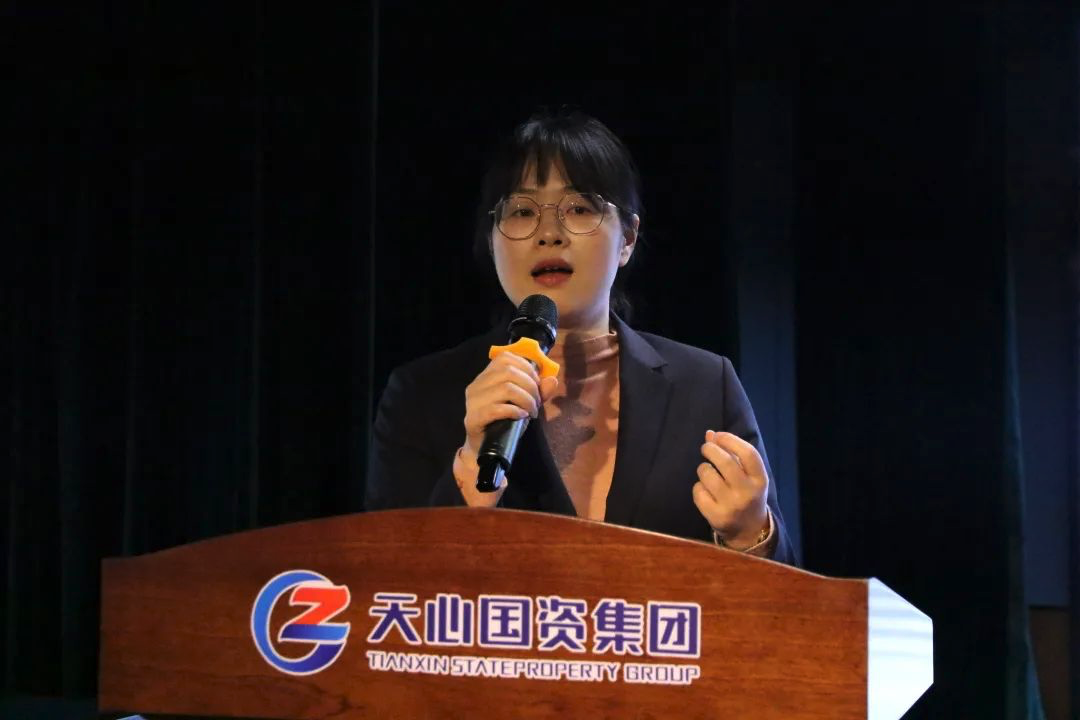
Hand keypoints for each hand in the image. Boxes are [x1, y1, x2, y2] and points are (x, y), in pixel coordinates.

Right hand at [454, 351, 558, 505]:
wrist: (484, 450)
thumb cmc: (504, 423)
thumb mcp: (524, 404)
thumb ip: (538, 391)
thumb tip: (552, 380)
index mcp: (486, 377)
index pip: (506, 358)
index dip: (527, 368)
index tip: (537, 385)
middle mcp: (476, 385)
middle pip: (508, 371)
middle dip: (530, 386)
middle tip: (536, 403)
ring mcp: (472, 402)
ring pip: (506, 388)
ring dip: (526, 399)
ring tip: (531, 411)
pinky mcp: (473, 419)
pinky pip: (496, 409)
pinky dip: (515, 411)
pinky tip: (522, 416)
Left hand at [692, 430, 769, 548]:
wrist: (748, 530)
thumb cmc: (747, 494)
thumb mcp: (747, 475)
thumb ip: (731, 454)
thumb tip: (710, 434)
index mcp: (760, 479)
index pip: (747, 453)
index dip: (730, 440)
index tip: (718, 436)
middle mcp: (748, 493)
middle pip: (724, 461)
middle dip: (710, 449)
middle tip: (706, 448)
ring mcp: (731, 506)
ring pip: (707, 475)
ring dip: (703, 469)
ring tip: (708, 473)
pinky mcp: (716, 517)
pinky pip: (698, 491)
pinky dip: (698, 487)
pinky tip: (705, 491)